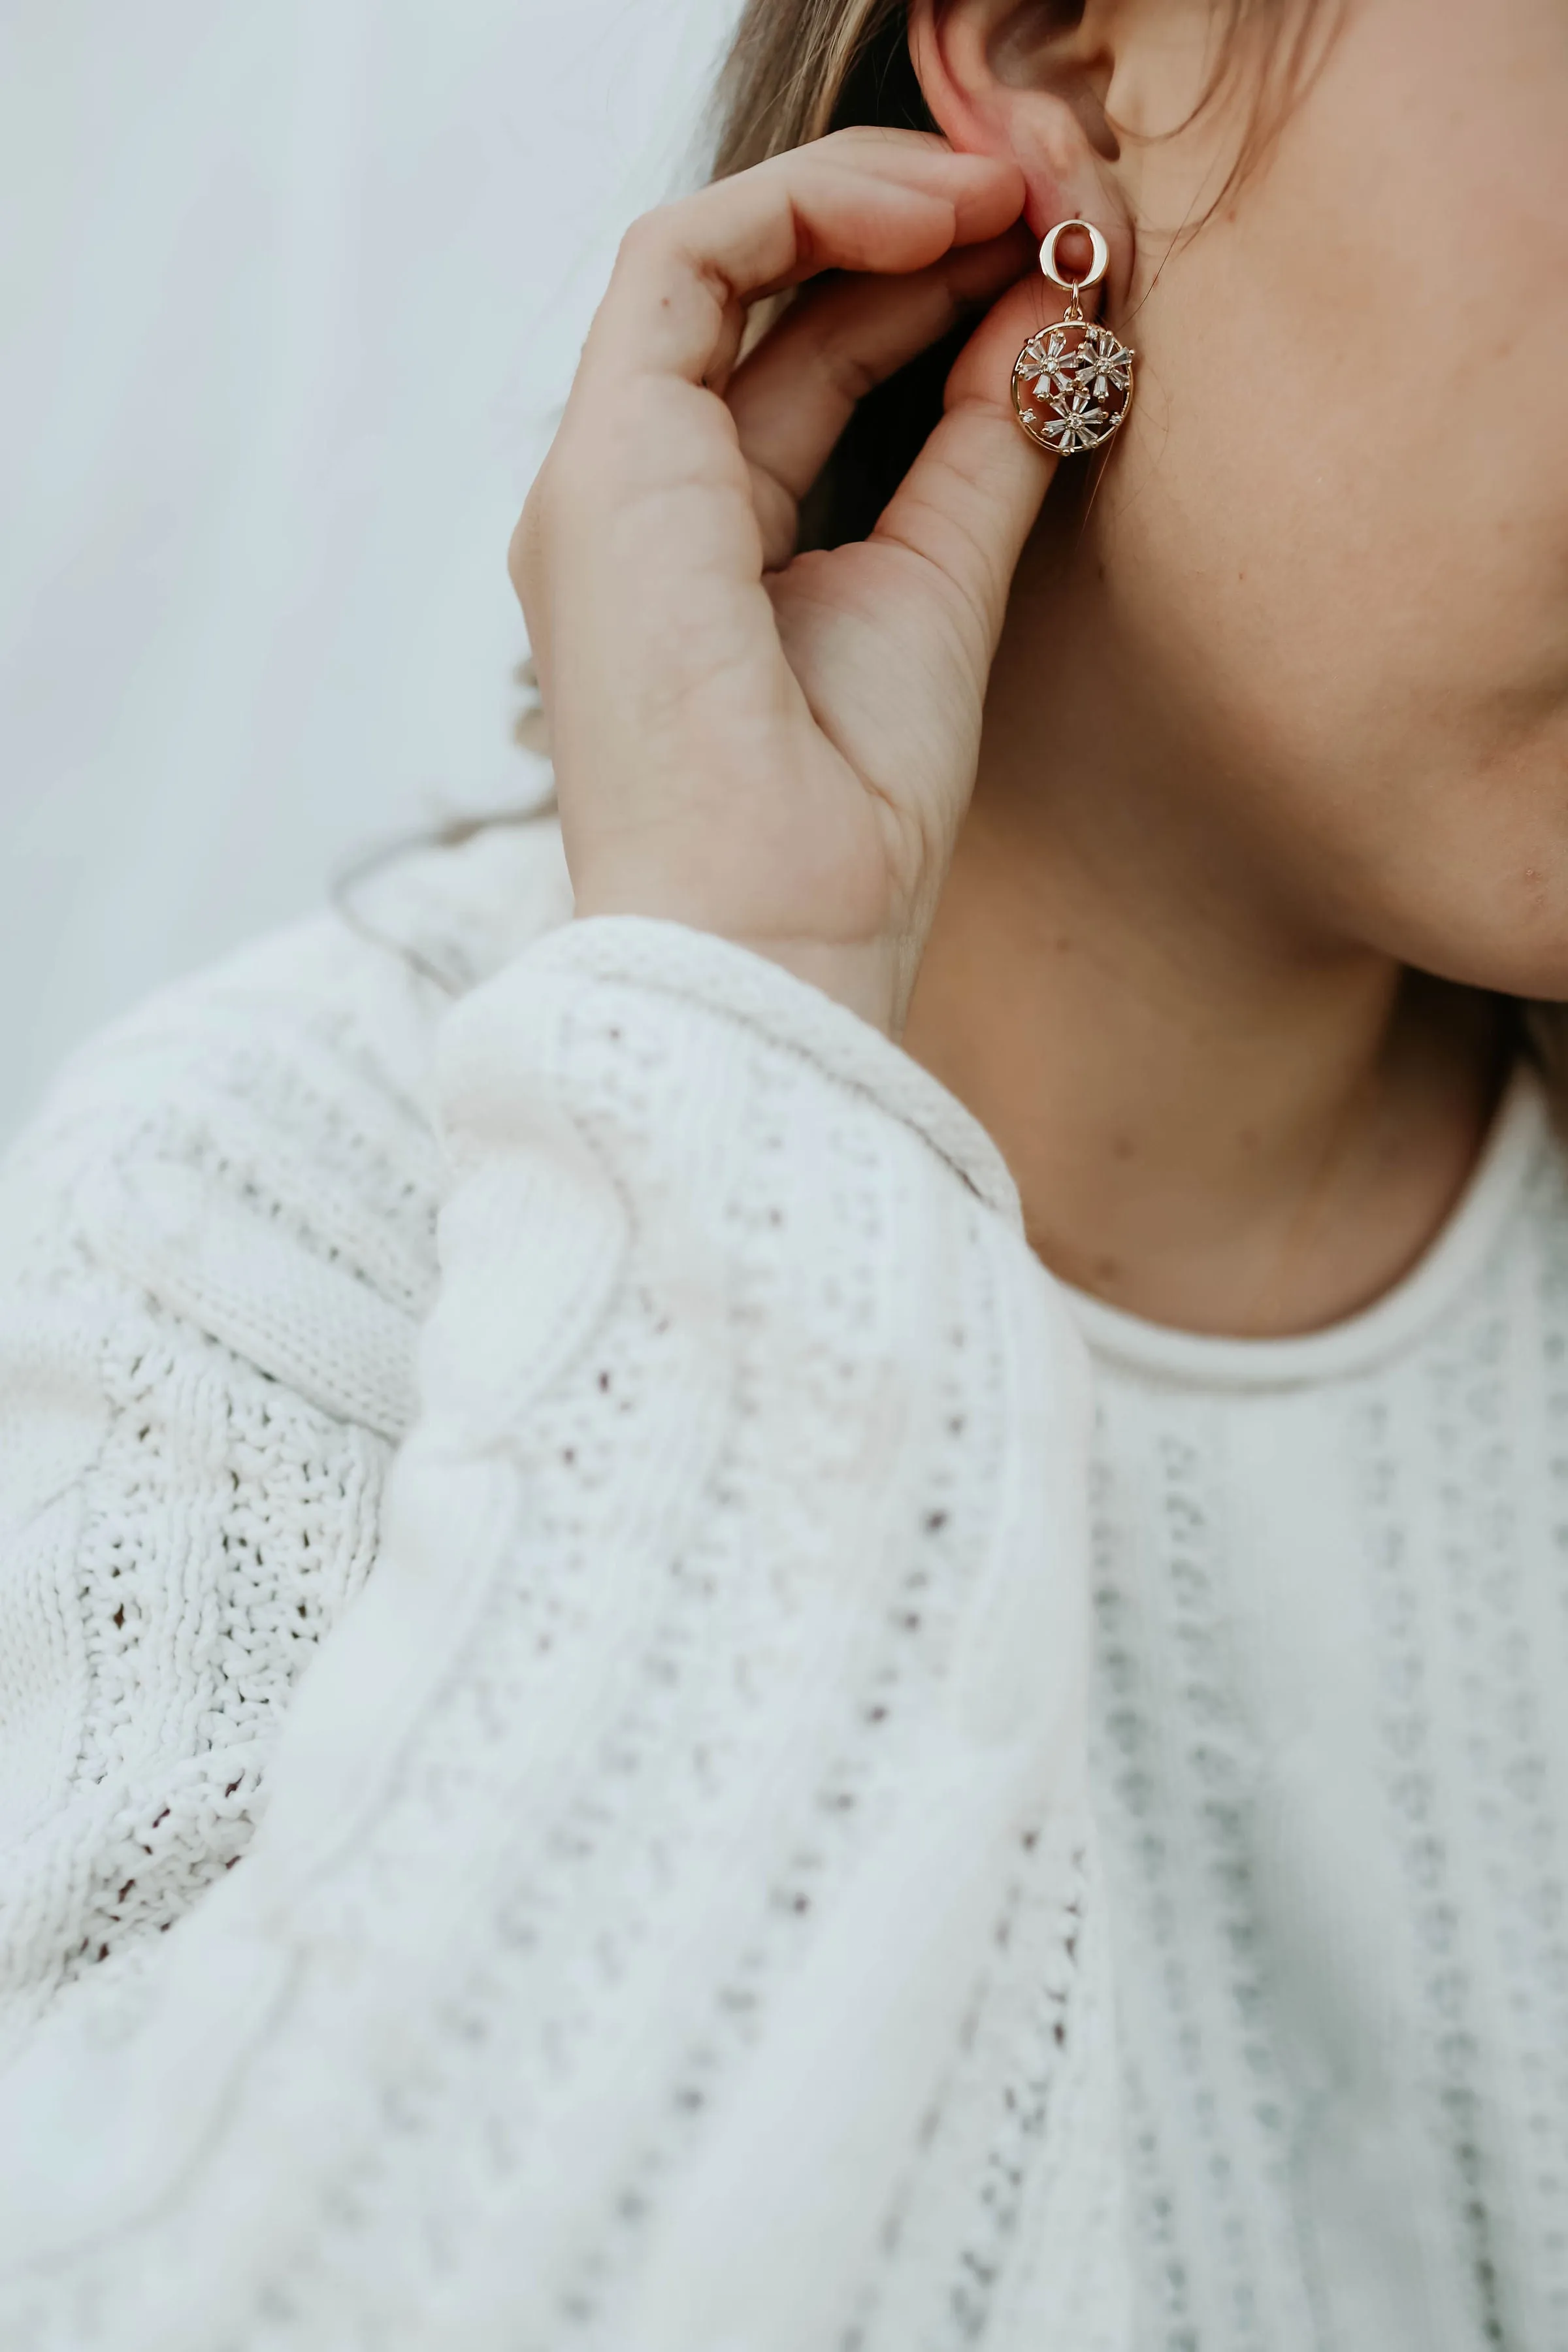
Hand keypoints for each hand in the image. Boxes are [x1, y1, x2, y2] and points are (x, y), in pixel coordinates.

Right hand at [510, 128, 1063, 1034]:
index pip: (803, 370)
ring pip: (712, 258)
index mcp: (704, 553)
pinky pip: (684, 260)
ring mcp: (605, 481)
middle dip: (903, 228)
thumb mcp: (939, 589)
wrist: (778, 932)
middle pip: (762, 307)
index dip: (922, 293)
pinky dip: (808, 212)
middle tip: (1046, 197)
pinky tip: (939, 222)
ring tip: (1006, 191)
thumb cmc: (847, 818)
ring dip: (865, 200)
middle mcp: (637, 505)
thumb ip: (980, 444)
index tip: (1052, 264)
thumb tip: (1053, 314)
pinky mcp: (603, 463)